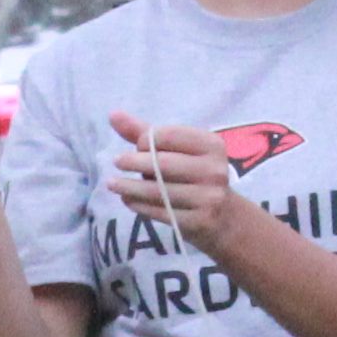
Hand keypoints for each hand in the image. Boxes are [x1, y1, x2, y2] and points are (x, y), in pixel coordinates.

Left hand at [103, 112, 245, 239]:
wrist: (225, 217)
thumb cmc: (194, 175)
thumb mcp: (177, 151)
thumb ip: (146, 132)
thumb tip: (113, 115)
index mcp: (211, 145)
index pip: (170, 135)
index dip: (146, 139)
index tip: (138, 146)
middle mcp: (214, 170)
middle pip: (163, 163)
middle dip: (134, 162)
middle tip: (116, 162)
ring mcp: (209, 197)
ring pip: (159, 190)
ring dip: (129, 186)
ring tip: (112, 183)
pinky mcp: (200, 221)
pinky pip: (161, 211)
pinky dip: (139, 205)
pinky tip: (127, 200)